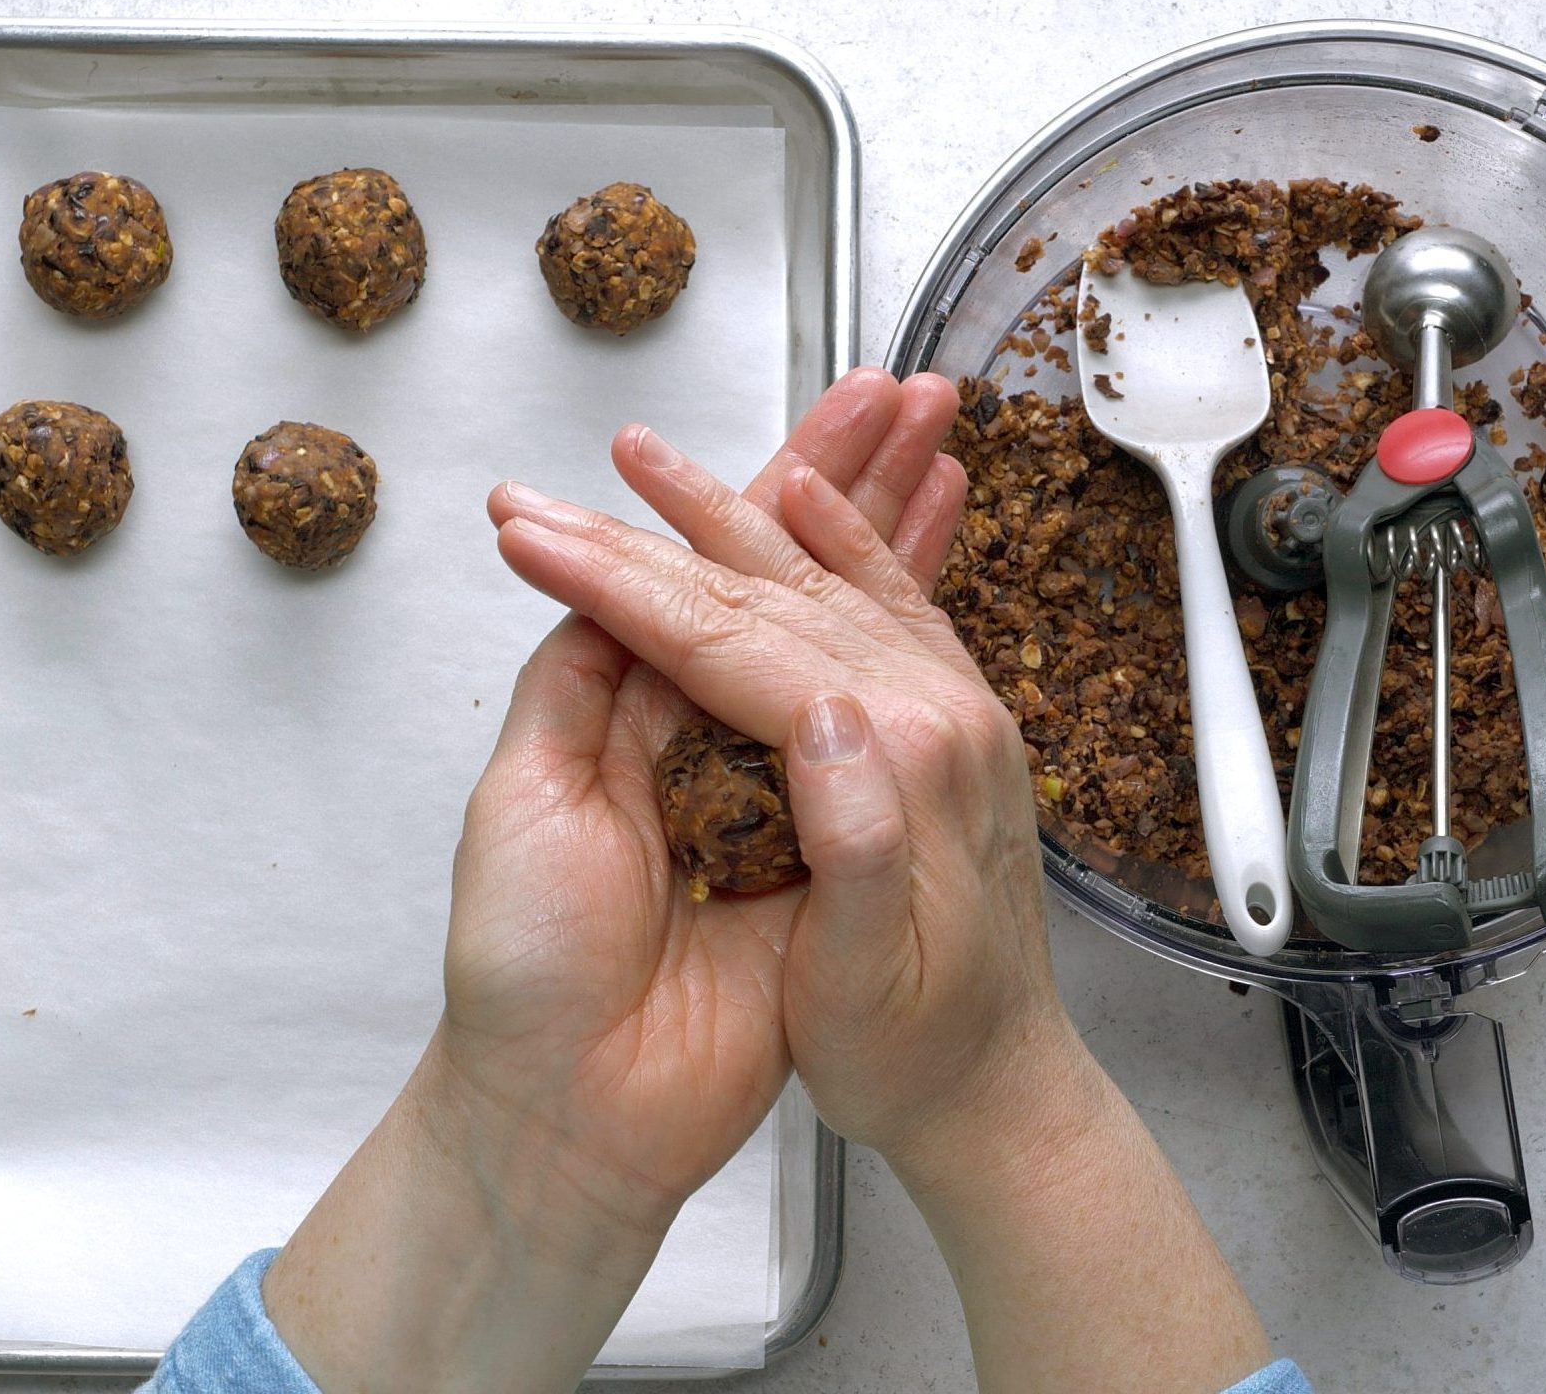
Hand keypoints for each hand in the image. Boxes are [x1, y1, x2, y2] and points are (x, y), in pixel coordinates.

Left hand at [263, 369, 965, 1393]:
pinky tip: (950, 583)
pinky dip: (918, 651)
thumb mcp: (530, 801)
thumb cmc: (527, 969)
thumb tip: (621, 589)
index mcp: (632, 709)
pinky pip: (887, 732)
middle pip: (790, 579)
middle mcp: (713, 733)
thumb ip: (585, 687)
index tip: (817, 408)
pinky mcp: (834, 854)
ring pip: (848, 634)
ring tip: (942, 441)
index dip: (760, 486)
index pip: (706, 566)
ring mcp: (781, 791)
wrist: (580, 1112)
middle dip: (850, 477)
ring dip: (895, 536)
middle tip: (906, 391)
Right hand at [492, 381, 1272, 1393]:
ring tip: (664, 458)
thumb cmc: (919, 1057)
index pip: (736, 645)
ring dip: (746, 505)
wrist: (1005, 1087)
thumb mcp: (870, 986)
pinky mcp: (949, 719)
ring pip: (826, 574)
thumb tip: (828, 721)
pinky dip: (832, 539)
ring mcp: (952, 707)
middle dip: (676, 515)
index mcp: (902, 766)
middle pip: (780, 586)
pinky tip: (803, 502)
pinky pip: (882, 599)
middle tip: (591, 460)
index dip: (627, 582)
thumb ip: (859, 849)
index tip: (539, 537)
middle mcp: (938, 715)